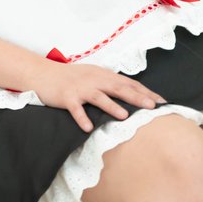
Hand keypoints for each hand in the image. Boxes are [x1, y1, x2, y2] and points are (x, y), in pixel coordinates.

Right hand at [30, 60, 165, 131]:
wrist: (41, 73)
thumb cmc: (69, 77)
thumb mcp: (92, 75)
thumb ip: (109, 83)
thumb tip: (132, 94)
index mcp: (102, 74)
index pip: (128, 82)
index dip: (145, 91)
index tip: (161, 101)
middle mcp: (93, 79)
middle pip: (118, 88)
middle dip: (136, 97)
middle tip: (152, 107)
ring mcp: (79, 87)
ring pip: (98, 97)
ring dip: (112, 106)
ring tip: (124, 116)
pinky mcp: (66, 97)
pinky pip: (75, 109)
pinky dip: (81, 117)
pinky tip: (88, 128)